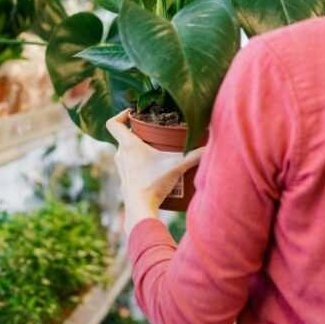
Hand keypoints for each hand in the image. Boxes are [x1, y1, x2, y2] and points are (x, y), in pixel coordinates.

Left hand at [107, 111, 204, 232]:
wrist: (140, 209)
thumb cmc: (153, 184)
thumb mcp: (176, 166)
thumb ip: (194, 155)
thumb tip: (211, 145)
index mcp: (128, 144)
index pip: (113, 123)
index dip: (120, 114)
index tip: (134, 114)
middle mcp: (121, 154)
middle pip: (124, 136)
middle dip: (138, 132)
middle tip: (154, 131)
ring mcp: (121, 167)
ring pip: (127, 150)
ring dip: (139, 147)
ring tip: (156, 149)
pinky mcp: (125, 179)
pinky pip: (130, 164)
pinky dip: (139, 162)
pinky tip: (153, 167)